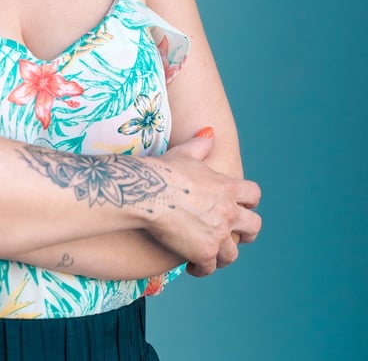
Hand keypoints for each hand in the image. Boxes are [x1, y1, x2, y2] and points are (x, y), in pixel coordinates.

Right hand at [147, 132, 261, 276]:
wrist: (147, 191)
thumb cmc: (162, 170)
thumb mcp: (184, 153)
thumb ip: (200, 144)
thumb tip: (209, 132)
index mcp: (227, 187)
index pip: (254, 195)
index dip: (249, 202)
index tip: (242, 206)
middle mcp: (229, 211)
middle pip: (253, 226)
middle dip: (246, 232)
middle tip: (235, 236)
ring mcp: (218, 233)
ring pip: (233, 253)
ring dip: (223, 255)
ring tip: (210, 256)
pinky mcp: (204, 252)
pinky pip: (210, 267)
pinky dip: (202, 269)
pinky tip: (192, 267)